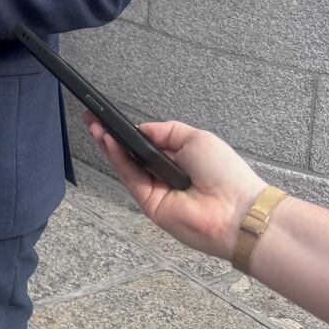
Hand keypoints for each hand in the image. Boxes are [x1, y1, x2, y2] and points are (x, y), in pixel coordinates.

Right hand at [84, 114, 265, 261]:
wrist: (235, 210)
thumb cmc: (224, 173)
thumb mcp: (197, 139)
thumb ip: (167, 132)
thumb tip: (142, 129)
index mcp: (179, 160)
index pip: (147, 145)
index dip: (129, 132)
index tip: (111, 118)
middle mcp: (165, 176)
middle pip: (132, 155)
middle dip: (112, 137)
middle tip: (93, 120)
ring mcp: (156, 191)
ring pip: (126, 166)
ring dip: (110, 146)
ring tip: (95, 126)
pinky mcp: (149, 204)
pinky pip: (130, 178)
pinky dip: (118, 159)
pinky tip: (109, 141)